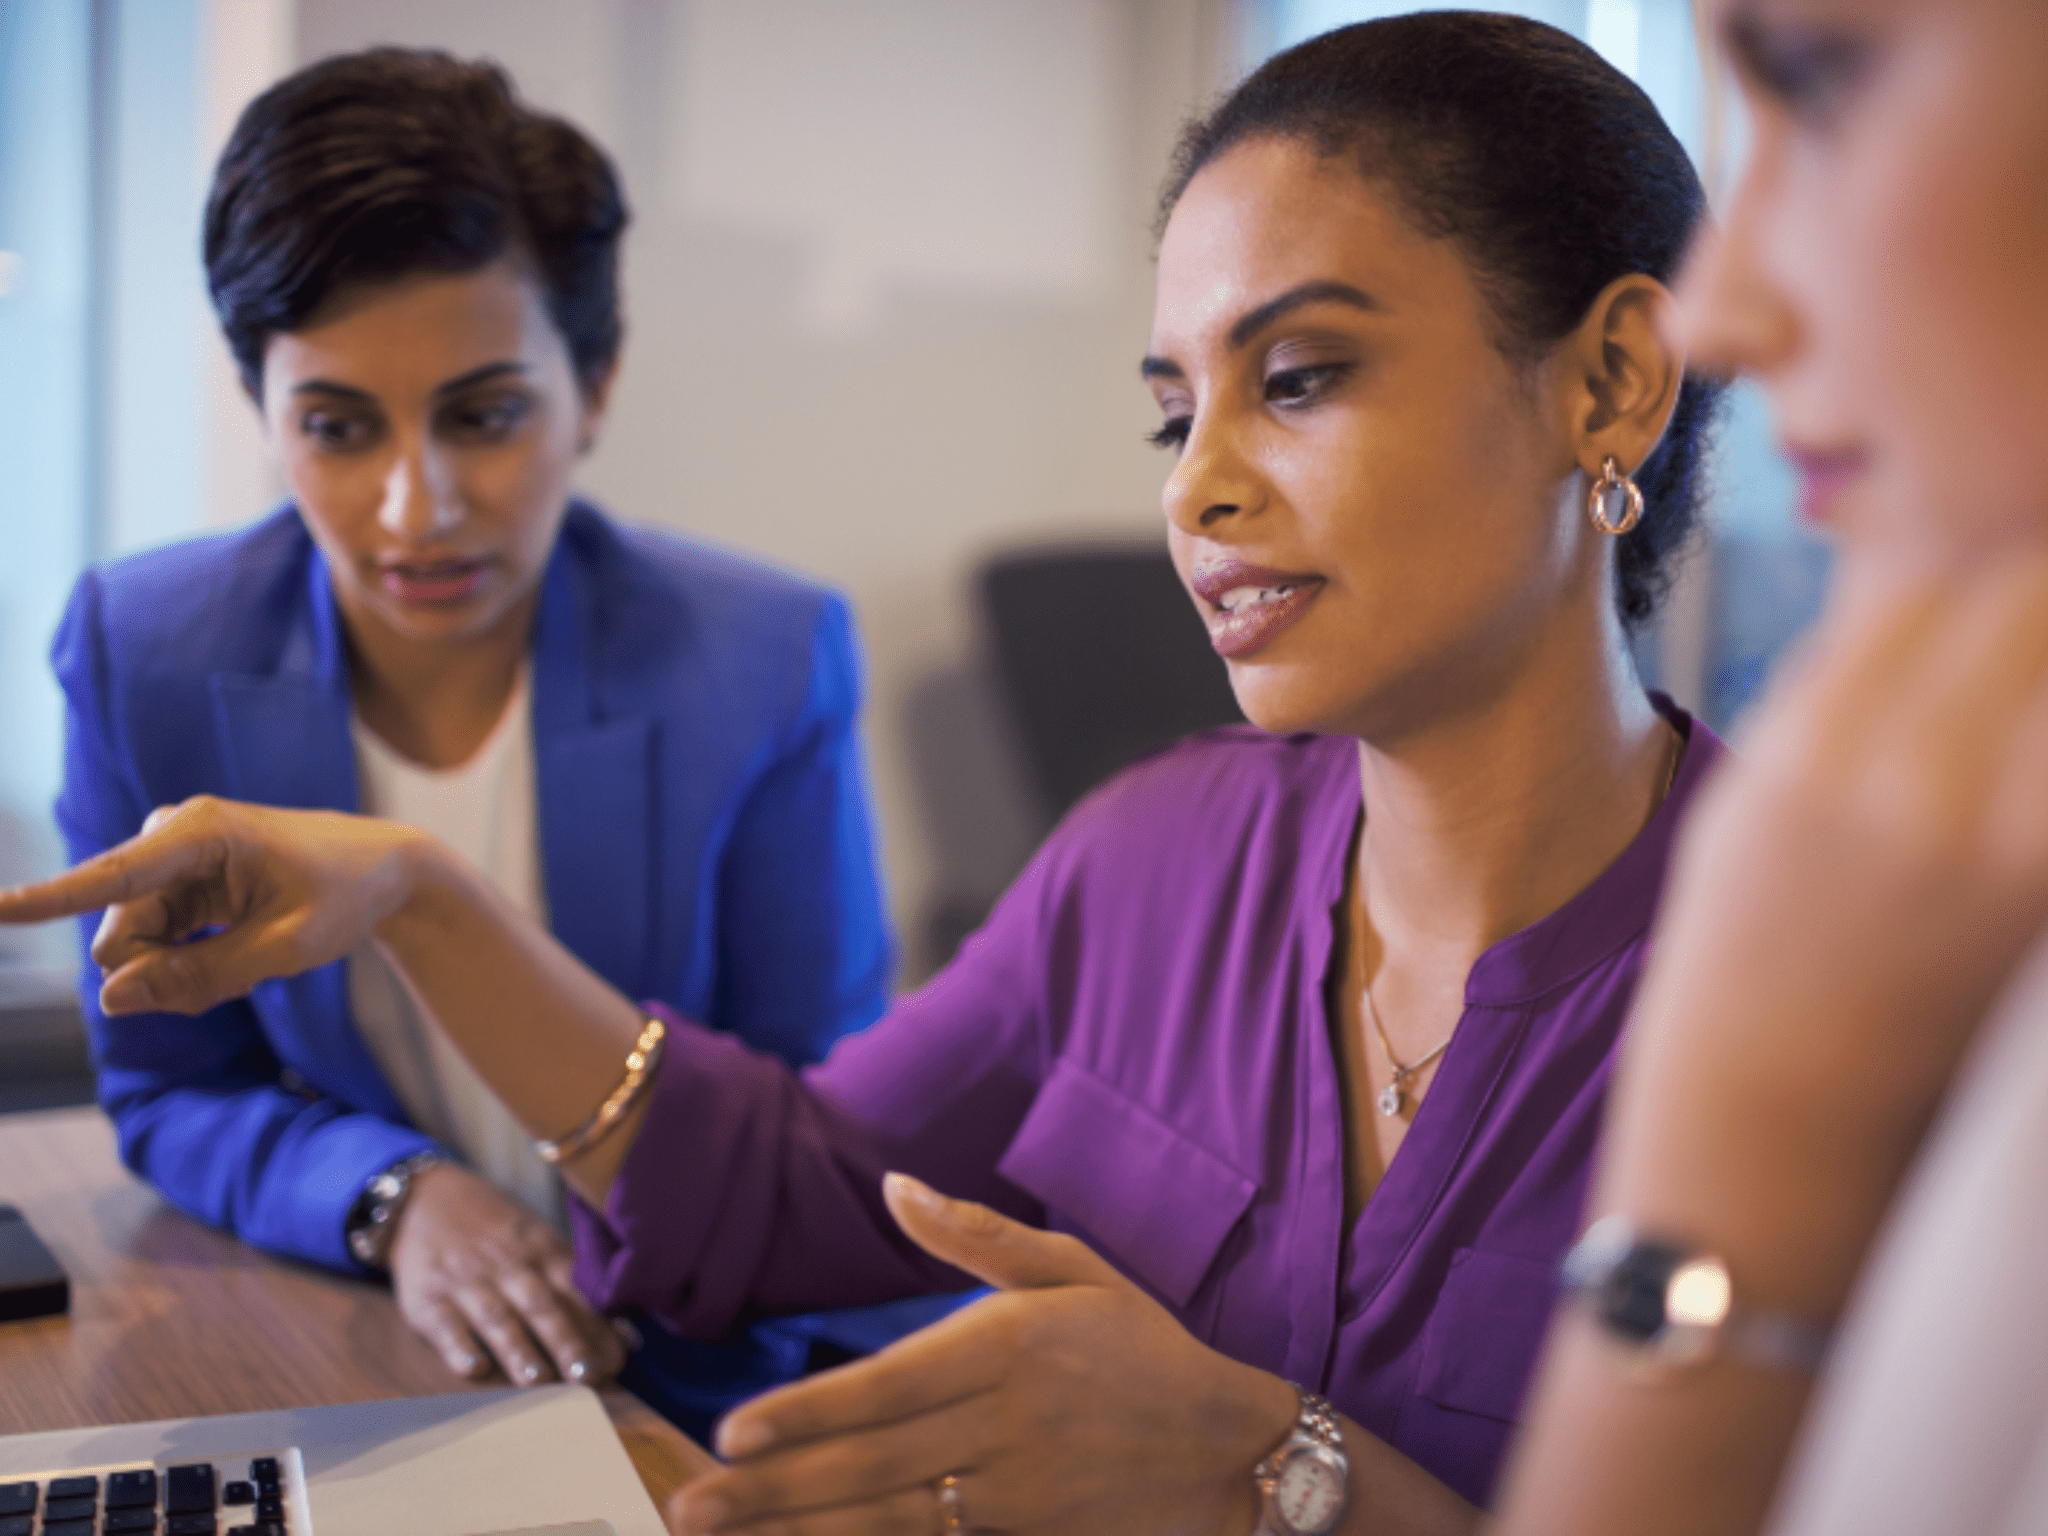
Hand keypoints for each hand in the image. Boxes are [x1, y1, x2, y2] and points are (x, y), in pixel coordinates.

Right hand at [0, 795, 428, 1015]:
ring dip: (181, 974)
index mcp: (199, 834)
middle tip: (235, 981)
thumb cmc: (344, 895)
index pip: (108, 877)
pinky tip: (238, 959)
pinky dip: (191, 966)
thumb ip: (201, 976)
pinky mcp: (177, 885)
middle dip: (162, 974)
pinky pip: (153, 947)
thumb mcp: (286, 947)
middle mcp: (171, 838)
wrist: (384, 872)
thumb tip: (113, 998)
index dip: (45, 900)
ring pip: (133, 949)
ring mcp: (170, 863)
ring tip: (246, 966)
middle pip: (118, 938)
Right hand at [390, 1160, 626, 1387]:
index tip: (620, 1359)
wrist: (426, 1199)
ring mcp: (466, 1282)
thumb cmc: (498, 1234)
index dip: (599, 1324)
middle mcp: (507, 1266)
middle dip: (566, 1340)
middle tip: (588, 1375)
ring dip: (518, 1349)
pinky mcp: (427, 1299)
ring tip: (538, 1380)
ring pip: (496, 1317)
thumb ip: (577, 1289)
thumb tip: (628, 1340)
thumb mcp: (538, 1244)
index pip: (576, 1291)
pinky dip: (459, 1347)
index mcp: (542, 1252)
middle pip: (541, 1305)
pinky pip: (444, 1324)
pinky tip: (473, 1368)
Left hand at [666, 1172, 1296, 1535]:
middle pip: (869, 1463)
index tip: (735, 1432)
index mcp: (1007, 1348)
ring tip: (722, 1531)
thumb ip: (978, 1235)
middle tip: (691, 1503)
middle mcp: (1000, 1426)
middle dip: (773, 1488)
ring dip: (797, 1527)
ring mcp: (1008, 1494)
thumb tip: (894, 1185)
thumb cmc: (1144, 1349)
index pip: (887, 1388)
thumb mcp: (1076, 1269)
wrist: (1231, 1453)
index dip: (808, 1413)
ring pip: (884, 1517)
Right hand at [1604, 550, 2047, 1304]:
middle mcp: (1919, 788)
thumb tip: (1921, 574)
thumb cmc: (1742, 960)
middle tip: (2029, 562)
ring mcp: (2007, 848)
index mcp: (1813, 755)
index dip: (1968, 533)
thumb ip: (1834, 687)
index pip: (1929, 572)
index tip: (1987, 520)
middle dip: (2037, 572)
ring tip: (2030, 642)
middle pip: (2033, 599)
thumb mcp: (1747, 804)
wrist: (1783, 1124)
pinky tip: (2028, 727)